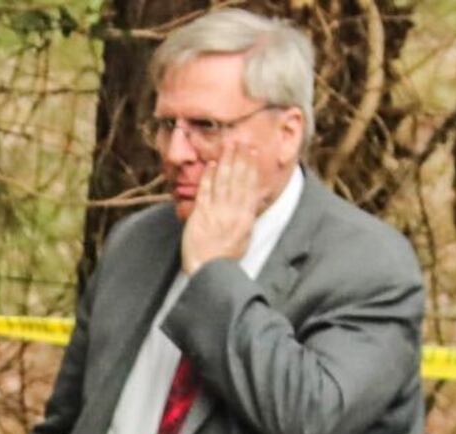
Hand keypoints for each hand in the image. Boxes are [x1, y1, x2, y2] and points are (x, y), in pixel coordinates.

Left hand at [181, 143, 275, 271]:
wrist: (209, 270)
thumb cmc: (226, 257)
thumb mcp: (245, 236)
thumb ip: (248, 216)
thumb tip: (255, 199)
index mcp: (246, 217)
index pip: (250, 186)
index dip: (251, 167)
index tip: (253, 152)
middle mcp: (233, 212)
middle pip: (237, 179)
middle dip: (239, 158)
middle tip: (241, 141)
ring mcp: (217, 212)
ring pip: (222, 182)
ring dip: (225, 162)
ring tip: (227, 147)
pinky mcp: (201, 216)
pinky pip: (205, 193)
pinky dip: (208, 178)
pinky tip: (210, 165)